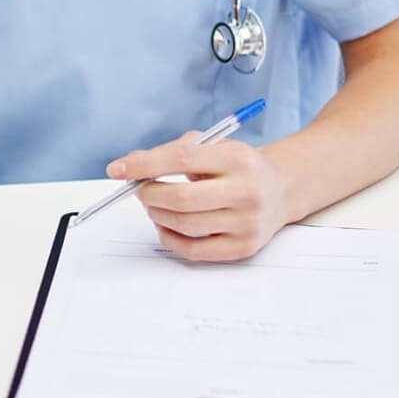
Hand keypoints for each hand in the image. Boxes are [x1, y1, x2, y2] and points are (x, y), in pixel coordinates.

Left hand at [107, 136, 292, 261]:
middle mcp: (246, 191)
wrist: (281, 190)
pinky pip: (193, 250)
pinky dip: (169, 237)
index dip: (145, 164)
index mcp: (237, 158)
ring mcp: (247, 223)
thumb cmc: (236, 167)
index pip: (182, 158)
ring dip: (156, 214)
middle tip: (138, 190)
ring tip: (153, 204)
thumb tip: (129, 165)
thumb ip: (173, 151)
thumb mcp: (214, 147)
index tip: (117, 169)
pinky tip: (165, 225)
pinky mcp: (243, 248)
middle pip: (181, 198)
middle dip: (149, 194)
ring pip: (184, 225)